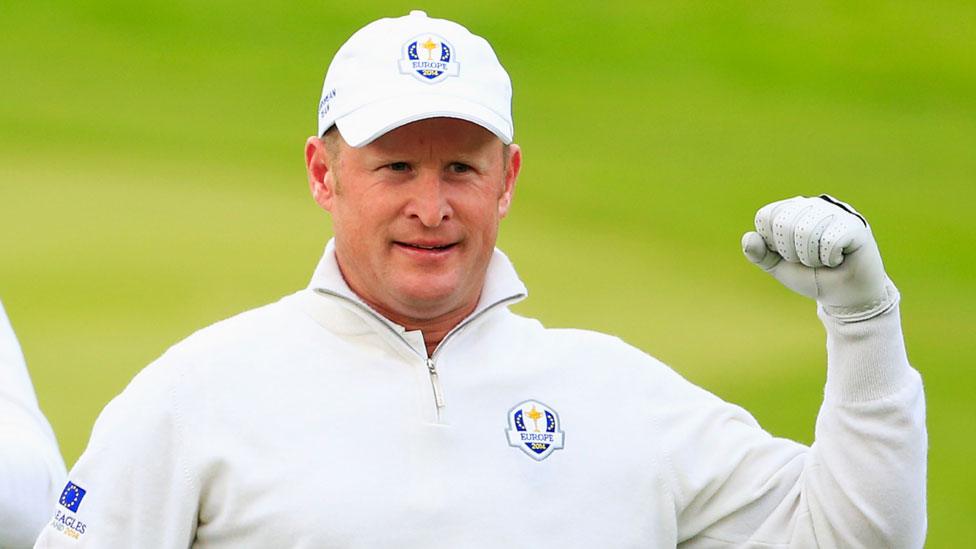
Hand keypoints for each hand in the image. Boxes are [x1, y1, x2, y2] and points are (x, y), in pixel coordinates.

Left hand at [741, 195, 898, 321]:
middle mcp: (813, 205)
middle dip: (792, 252)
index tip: (790, 254)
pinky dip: (829, 258)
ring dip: (811, 257)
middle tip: (809, 260)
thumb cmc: (812, 276)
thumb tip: (748, 239)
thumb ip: (760, 254)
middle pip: (784, 222)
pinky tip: (839, 258)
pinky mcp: (855, 224)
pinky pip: (829, 240)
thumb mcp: (779, 267)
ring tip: (824, 260)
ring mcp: (835, 211)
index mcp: (791, 210)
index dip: (773, 243)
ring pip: (805, 231)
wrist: (844, 296)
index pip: (766, 216)